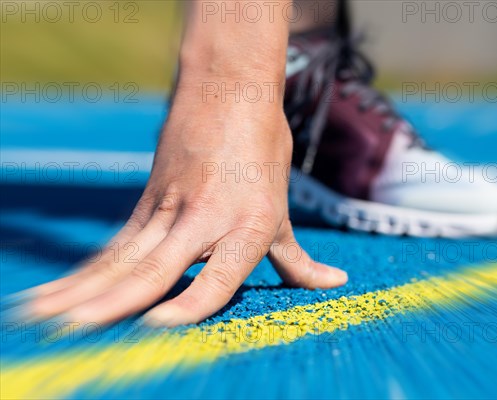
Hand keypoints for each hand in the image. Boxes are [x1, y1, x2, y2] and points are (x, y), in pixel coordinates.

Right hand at [24, 86, 347, 326]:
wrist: (230, 89)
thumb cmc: (263, 151)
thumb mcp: (282, 211)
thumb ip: (298, 260)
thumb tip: (335, 283)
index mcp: (248, 225)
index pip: (218, 276)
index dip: (189, 302)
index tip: (157, 325)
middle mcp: (206, 219)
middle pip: (155, 266)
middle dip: (114, 299)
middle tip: (77, 327)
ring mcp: (171, 207)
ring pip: (124, 255)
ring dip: (84, 287)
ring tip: (47, 314)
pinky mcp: (148, 200)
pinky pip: (116, 242)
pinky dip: (88, 269)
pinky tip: (61, 291)